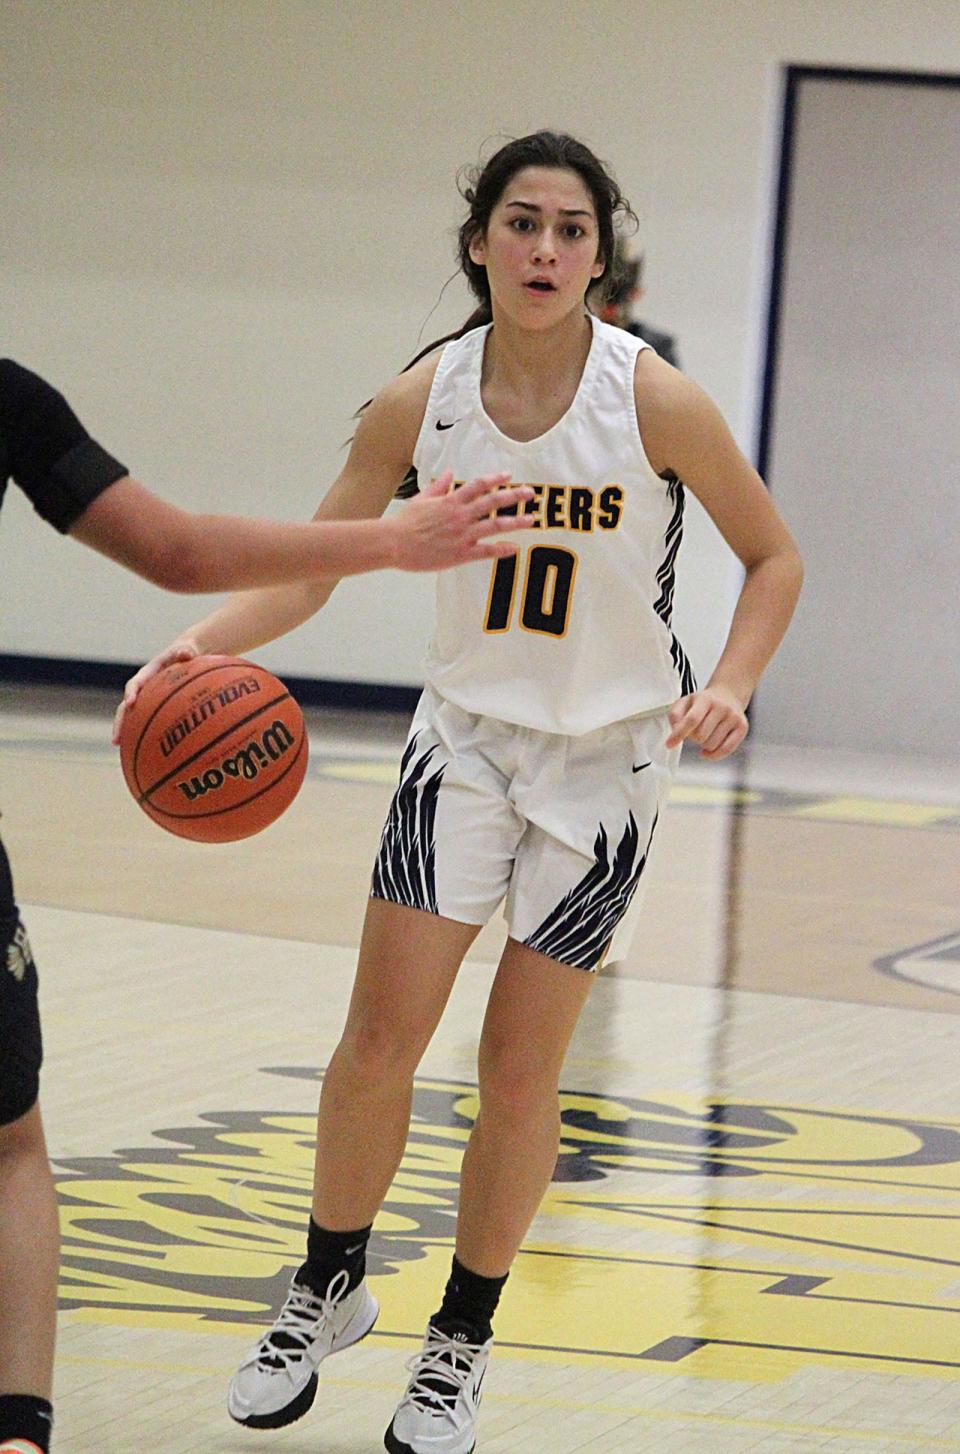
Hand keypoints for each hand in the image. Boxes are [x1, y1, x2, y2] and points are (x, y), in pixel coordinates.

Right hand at [111, 638, 203, 744]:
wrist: (185, 654)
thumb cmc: (187, 652)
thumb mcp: (187, 649)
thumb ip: (186, 651)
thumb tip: (186, 653)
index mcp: (148, 673)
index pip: (135, 684)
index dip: (131, 693)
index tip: (130, 704)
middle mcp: (143, 687)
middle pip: (126, 706)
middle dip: (120, 722)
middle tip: (115, 739)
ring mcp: (147, 697)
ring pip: (132, 716)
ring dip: (126, 730)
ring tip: (120, 748)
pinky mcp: (154, 705)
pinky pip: (146, 719)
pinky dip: (144, 732)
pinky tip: (145, 749)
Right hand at [391, 471, 533, 570]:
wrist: (393, 543)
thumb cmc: (405, 522)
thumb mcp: (422, 499)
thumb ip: (439, 486)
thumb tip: (450, 472)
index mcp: (451, 500)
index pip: (478, 485)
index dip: (495, 479)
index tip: (508, 475)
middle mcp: (460, 515)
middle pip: (493, 502)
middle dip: (514, 496)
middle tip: (531, 493)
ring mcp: (462, 535)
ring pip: (495, 525)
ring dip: (516, 521)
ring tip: (531, 519)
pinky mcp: (460, 554)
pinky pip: (486, 551)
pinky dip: (501, 550)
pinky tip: (514, 548)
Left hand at [666, 684, 748, 759]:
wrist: (728, 695)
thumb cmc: (703, 702)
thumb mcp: (685, 702)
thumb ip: (675, 715)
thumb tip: (675, 731)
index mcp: (705, 699)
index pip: (692, 719)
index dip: (679, 734)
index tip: (669, 744)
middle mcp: (722, 707)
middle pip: (701, 736)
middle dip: (693, 738)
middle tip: (696, 731)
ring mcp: (734, 717)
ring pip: (712, 745)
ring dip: (703, 745)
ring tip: (706, 734)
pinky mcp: (742, 727)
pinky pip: (726, 750)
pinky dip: (713, 755)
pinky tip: (707, 751)